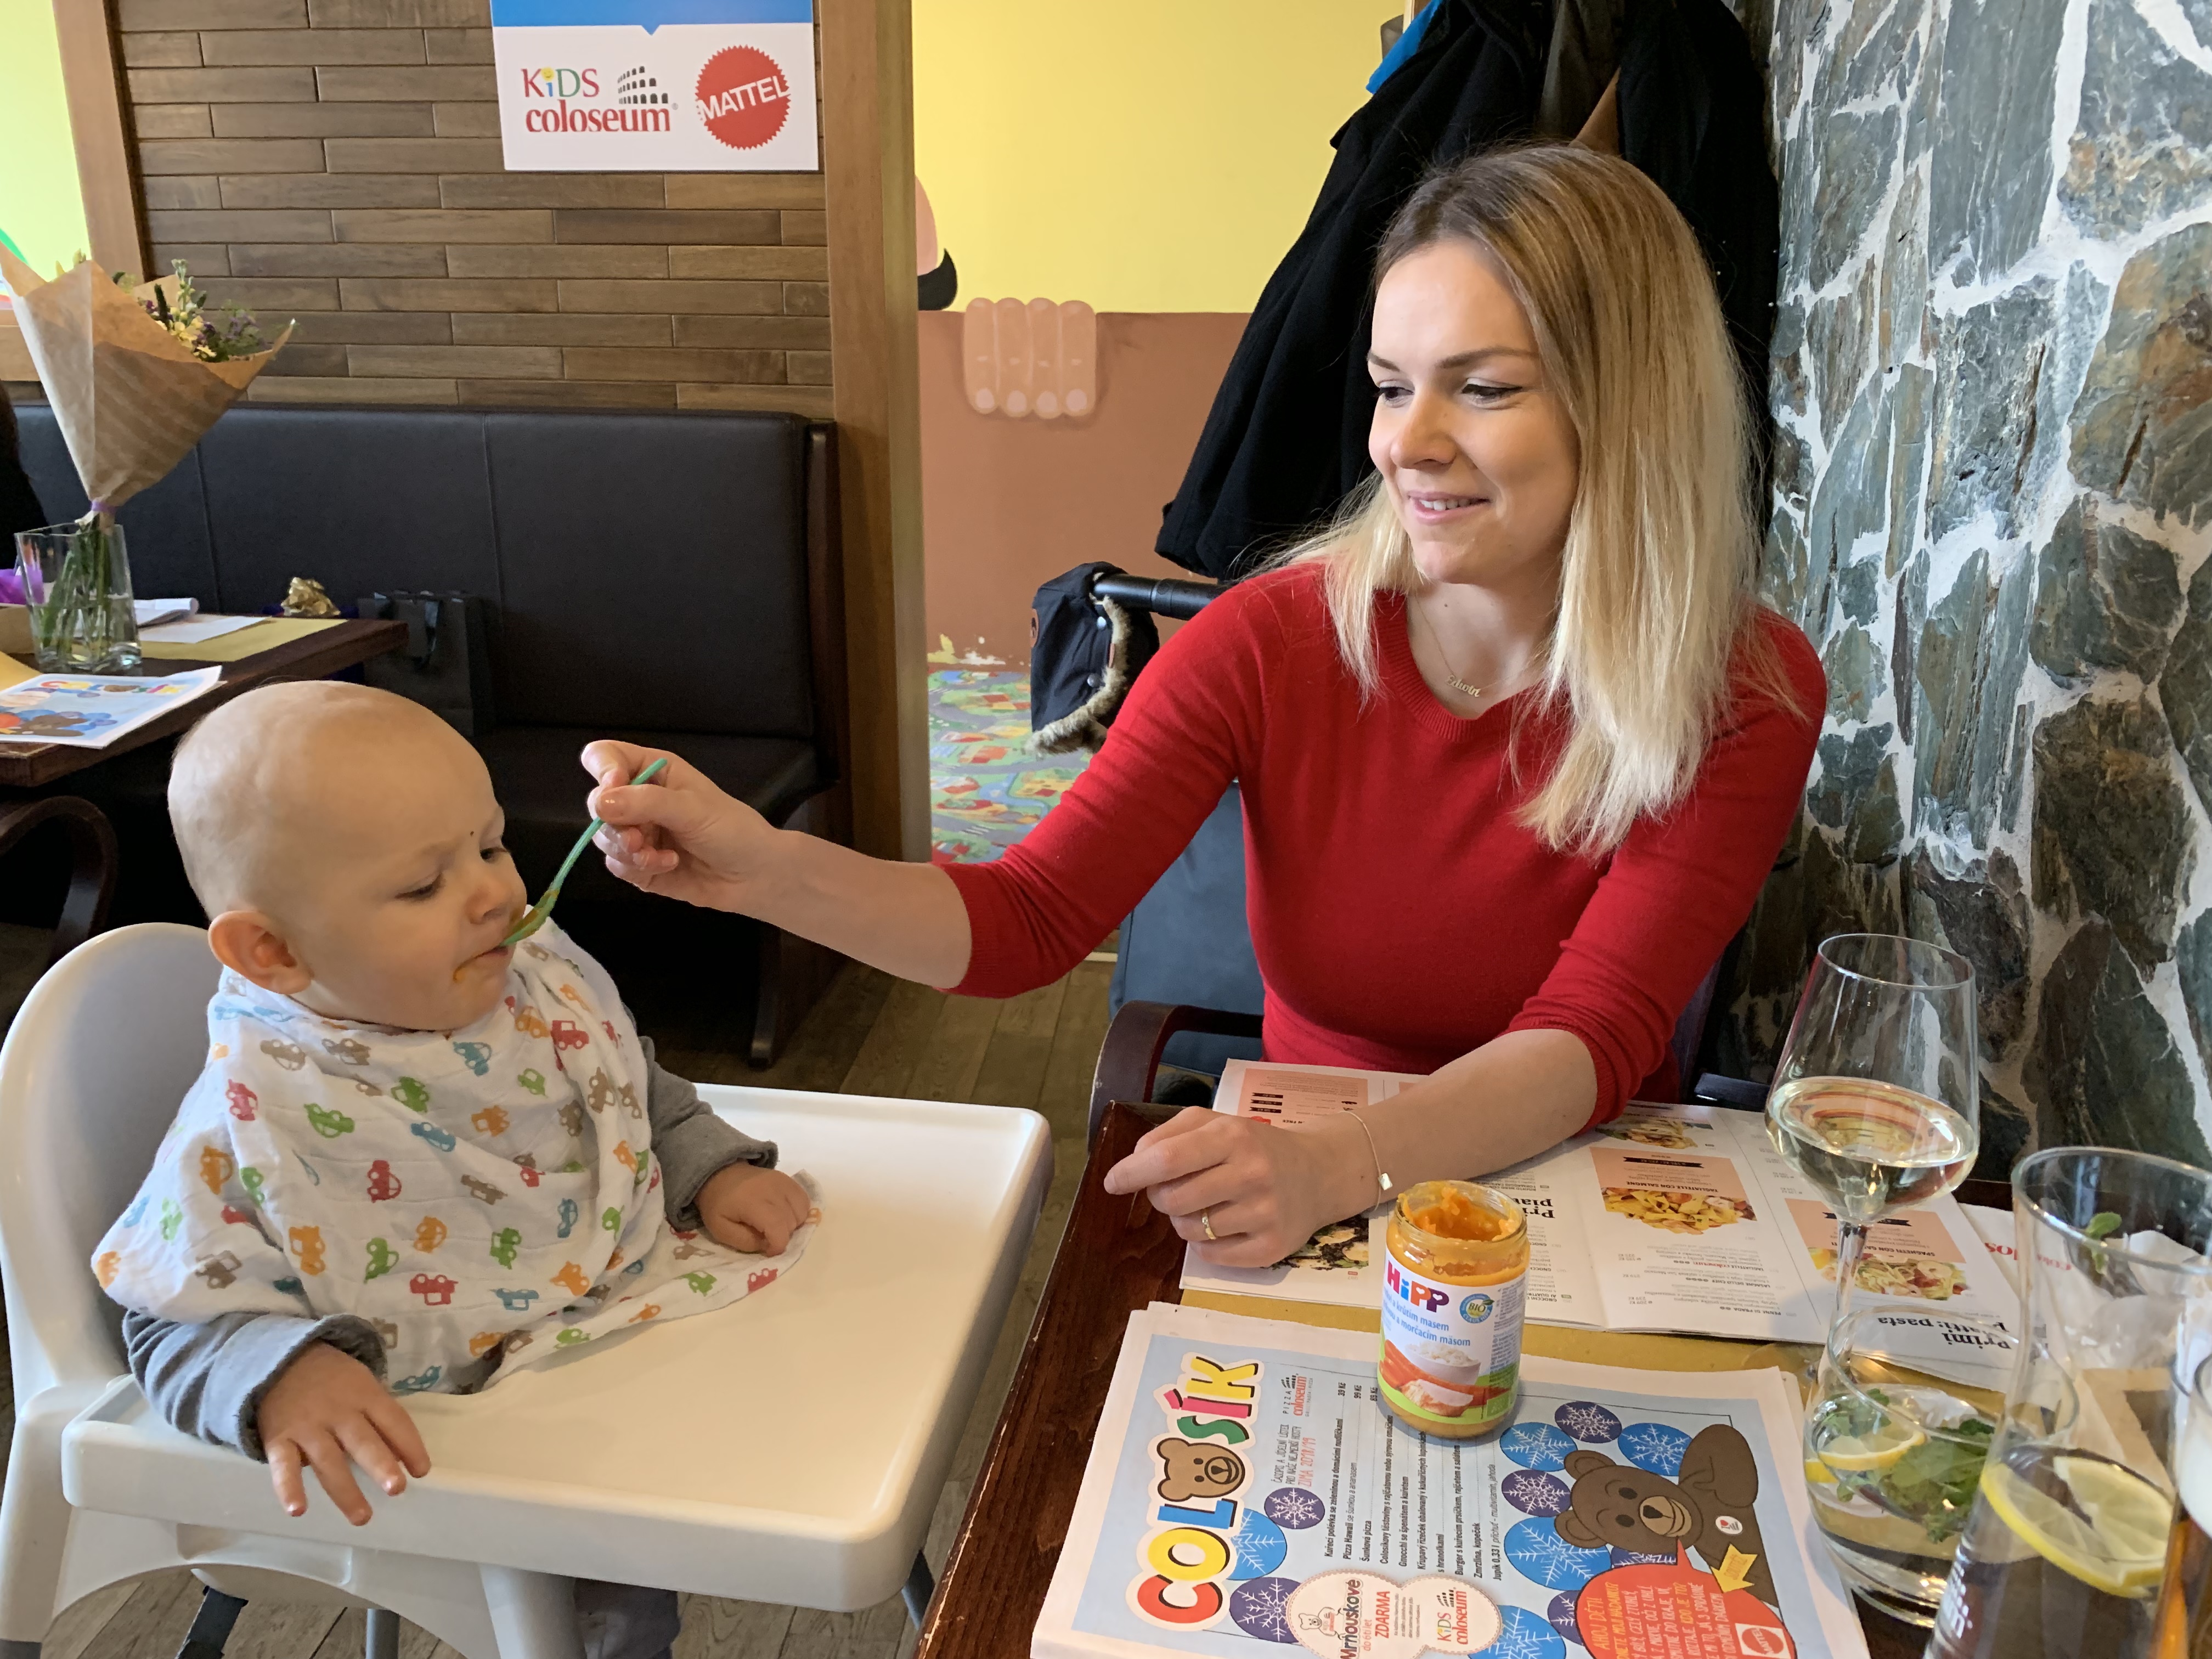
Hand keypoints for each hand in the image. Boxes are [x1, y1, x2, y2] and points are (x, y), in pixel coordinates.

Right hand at [256, 1341, 429, 1525]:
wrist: (281, 1359)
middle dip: (380, 1465)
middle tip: (397, 1489)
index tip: (422, 1471)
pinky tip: (297, 1510)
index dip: (410, 1445)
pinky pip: (283, 1466)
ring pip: (328, 1461)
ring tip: (362, 1517)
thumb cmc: (332, 1380)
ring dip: (345, 1491)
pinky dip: (288, 1488)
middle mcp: (338, 1413)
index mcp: (365, 1395)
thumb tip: (405, 1456)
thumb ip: (381, 1417)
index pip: (394, 1420)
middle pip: (363, 1441)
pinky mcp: (278, 1439)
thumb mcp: (362, 1385)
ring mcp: (307, 1427)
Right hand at [582, 741, 778, 913]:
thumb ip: (647, 802)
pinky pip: (616, 865)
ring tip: (657, 856)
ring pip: (603, 837)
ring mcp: (638, 832)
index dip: (603, 771)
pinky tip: (668, 865)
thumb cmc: (732, 829)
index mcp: (652, 771)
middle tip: (638, 839)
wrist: (755, 875)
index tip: (614, 788)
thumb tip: (601, 803)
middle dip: (614, 824)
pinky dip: (636, 868)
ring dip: (626, 850)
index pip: (605, 757)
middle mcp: (639, 799)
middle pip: (597, 803)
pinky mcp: (639, 864)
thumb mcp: (693, 809)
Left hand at [696, 1162, 811, 1254]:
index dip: (778, 1246)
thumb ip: (745, 1242)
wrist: (720, 1174)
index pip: (778, 1228)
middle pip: (791, 1223)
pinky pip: (804, 1201)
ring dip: (792, 1225)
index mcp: (753, 1203)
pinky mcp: (788, 1179)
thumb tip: (768, 1246)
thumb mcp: (721, 1230)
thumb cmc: (718, 1205)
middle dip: (781, 1236)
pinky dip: (798, 1212)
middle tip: (765, 1236)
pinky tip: (784, 1214)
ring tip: (775, 1225)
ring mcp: (783, 1182)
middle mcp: (773, 1190)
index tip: (768, 1251)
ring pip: (802, 1212)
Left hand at [1101, 1109, 1370, 1267]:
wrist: (1320, 1173)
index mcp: (1233, 1136)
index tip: (1111, 1182)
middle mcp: (1252, 1173)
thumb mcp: (1216, 1123)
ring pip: (1188, 1231)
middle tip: (1176, 1189)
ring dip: (1184, 1221)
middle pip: (1173, 1199)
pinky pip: (1211, 1257)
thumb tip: (1132, 1163)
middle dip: (1161, 1197)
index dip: (1131, 1173)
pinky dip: (1205, 1244)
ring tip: (1207, 1205)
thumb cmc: (1256, 1145)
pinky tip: (1225, 1225)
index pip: (1168, 1159)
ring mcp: (1264, 1214)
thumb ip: (1170, 1134)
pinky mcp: (1271, 1249)